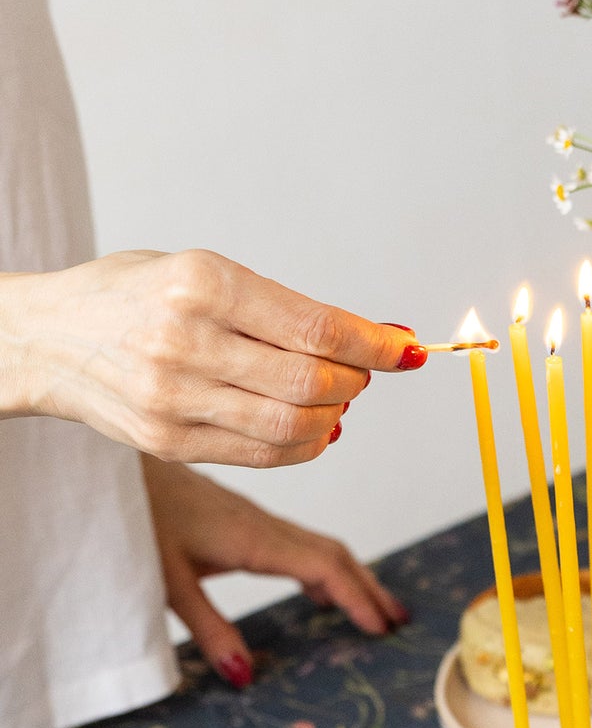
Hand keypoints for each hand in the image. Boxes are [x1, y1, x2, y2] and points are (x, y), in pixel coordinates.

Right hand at [0, 249, 425, 467]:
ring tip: (334, 399)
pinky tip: (312, 428)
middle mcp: (186, 340)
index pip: (317, 327)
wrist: (46, 338)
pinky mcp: (169, 441)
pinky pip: (264, 455)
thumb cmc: (136, 296)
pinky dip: (304, 445)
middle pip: (312, 383)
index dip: (375, 345)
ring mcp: (175, 398)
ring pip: (293, 428)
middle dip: (354, 381)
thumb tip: (378, 337)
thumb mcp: (200, 272)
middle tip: (360, 372)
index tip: (409, 349)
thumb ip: (282, 307)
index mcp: (201, 283)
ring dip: (333, 418)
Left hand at [141, 456, 407, 685]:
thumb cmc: (131, 518)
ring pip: (318, 545)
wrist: (105, 469)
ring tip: (373, 608)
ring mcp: (252, 517)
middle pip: (333, 553)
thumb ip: (209, 631)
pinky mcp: (239, 516)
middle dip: (369, 588)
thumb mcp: (166, 583)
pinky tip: (319, 585)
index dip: (358, 596)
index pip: (324, 565)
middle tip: (398, 623)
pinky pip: (297, 541)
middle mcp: (260, 524)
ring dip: (351, 576)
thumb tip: (246, 677)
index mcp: (251, 538)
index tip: (382, 628)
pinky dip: (323, 565)